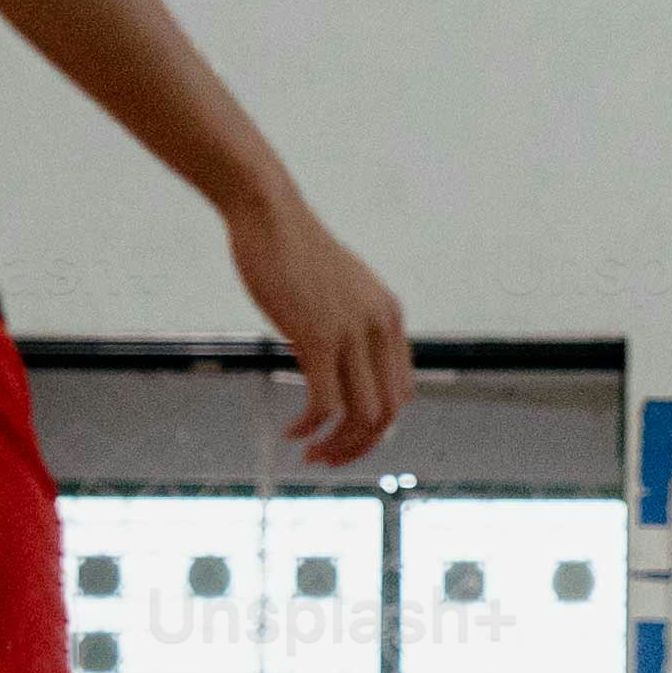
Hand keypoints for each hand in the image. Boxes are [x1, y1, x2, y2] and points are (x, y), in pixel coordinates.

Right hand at [228, 187, 411, 466]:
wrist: (269, 215)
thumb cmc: (293, 252)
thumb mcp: (337, 291)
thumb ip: (349, 324)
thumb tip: (339, 361)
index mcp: (390, 318)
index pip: (402, 393)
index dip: (377, 427)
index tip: (344, 437)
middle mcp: (380, 327)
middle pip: (388, 413)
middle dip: (359, 446)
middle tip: (325, 457)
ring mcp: (352, 332)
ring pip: (362, 416)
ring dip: (336, 445)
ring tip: (310, 453)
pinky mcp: (318, 336)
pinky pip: (324, 403)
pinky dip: (310, 428)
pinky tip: (291, 433)